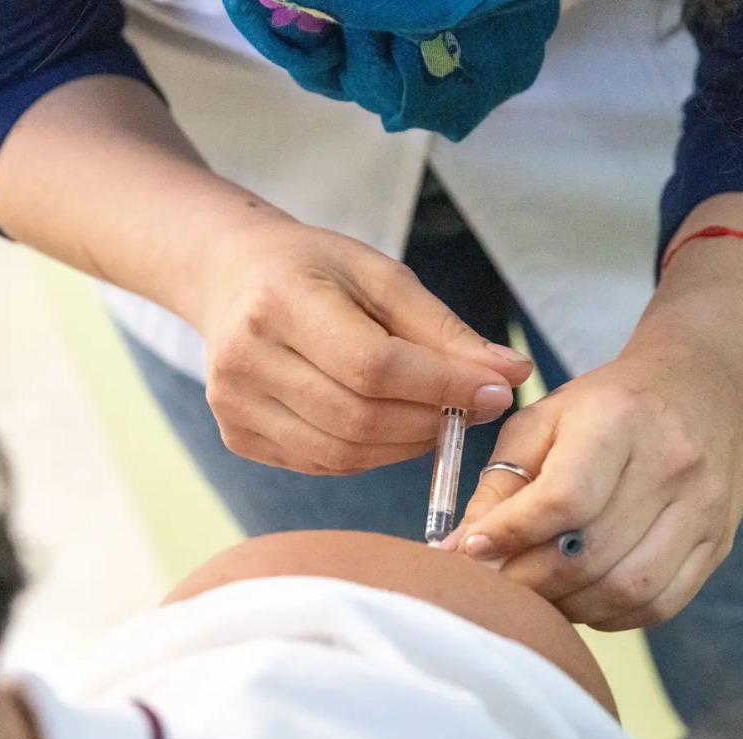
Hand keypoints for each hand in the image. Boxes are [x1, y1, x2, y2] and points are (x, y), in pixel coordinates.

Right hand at [188, 216, 533, 473]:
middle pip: (360, 419)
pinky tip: (389, 425)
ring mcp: (234, 406)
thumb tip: (512, 375)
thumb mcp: (381, 277)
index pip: (374, 366)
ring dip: (406, 444)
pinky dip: (371, 454)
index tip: (496, 391)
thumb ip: (445, 331)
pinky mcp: (237, 437)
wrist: (229, 278)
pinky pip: (323, 465)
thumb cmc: (314, 270)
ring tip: (435, 416)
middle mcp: (246, 360)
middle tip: (474, 408)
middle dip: (431, 421)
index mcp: (280, 303)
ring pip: (344, 454)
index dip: (442, 387)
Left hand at [444, 350, 742, 629]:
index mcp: (619, 420)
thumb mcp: (543, 419)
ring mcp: (703, 509)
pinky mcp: (719, 543)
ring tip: (537, 592)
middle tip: (495, 584)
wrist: (705, 384)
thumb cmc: (609, 404)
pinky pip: (659, 605)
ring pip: (627, 590)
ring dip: (569, 606)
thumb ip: (501, 483)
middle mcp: (671, 465)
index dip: (511, 534)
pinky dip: (610, 615)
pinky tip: (582, 596)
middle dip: (529, 581)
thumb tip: (462, 550)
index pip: (564, 499)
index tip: (470, 549)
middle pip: (591, 554)